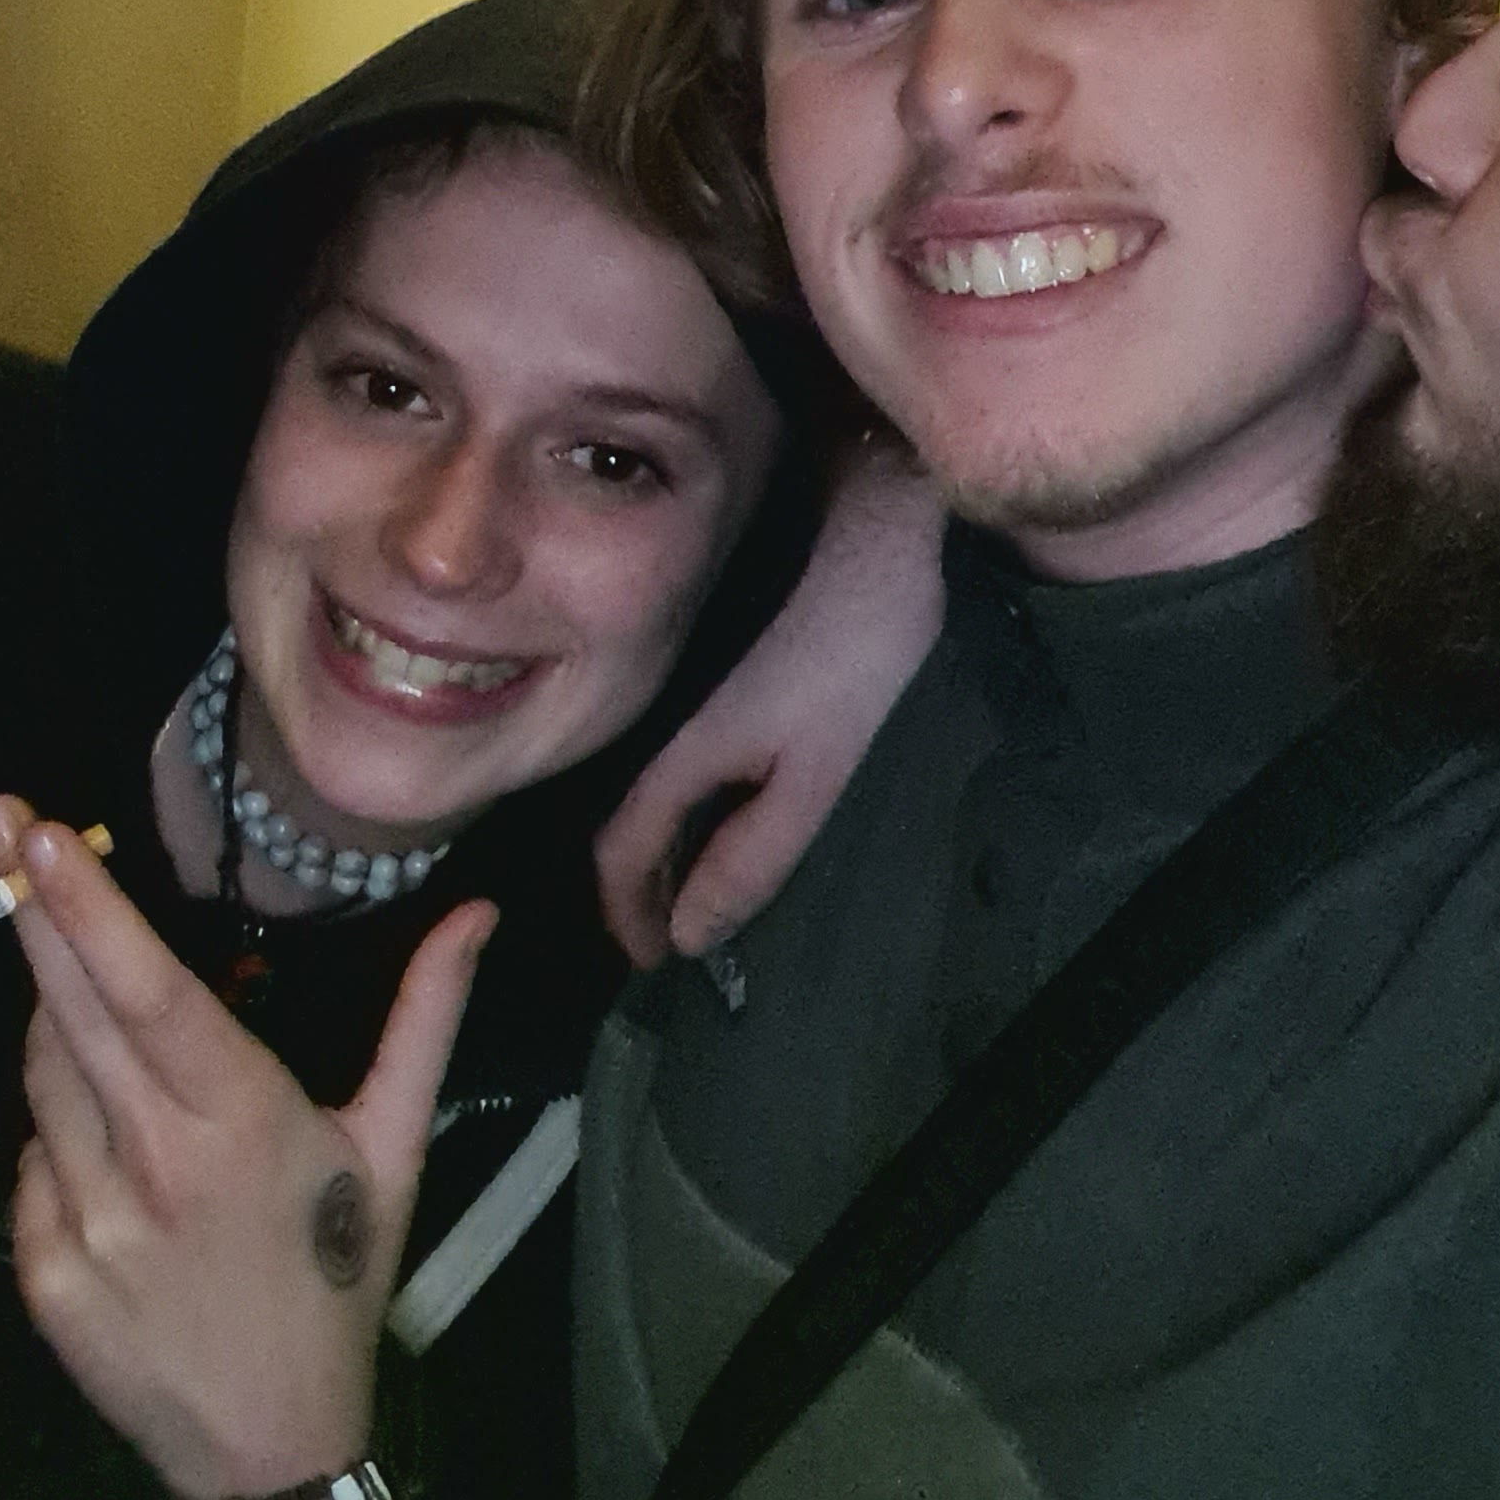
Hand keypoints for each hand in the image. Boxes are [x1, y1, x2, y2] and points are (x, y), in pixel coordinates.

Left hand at [0, 796, 494, 1499]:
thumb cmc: (338, 1274)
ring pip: (43, 1077)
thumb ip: (426, 1016)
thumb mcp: (394, 1145)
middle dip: (32, 908)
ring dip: (56, 1021)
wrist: (271, 1445)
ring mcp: (87, 1222)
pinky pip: (32, 1161)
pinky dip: (59, 1130)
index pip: (147, 991)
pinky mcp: (42, 1273)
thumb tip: (477, 910)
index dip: (88, 910)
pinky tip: (107, 1145)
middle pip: (72, 1008)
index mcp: (242, 1120)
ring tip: (93, 1006)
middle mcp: (153, 1164)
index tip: (38, 836)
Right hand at [595, 446, 946, 965]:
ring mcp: (706, 702)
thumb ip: (752, 855)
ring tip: (701, 898)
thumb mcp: (813, 773)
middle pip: (633, 824)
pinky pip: (695, 769)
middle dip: (644, 891)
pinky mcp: (739, 683)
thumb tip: (689, 934)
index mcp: (686, 754)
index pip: (623, 850)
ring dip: (670, 853)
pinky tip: (736, 823)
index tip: (650, 964)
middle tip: (674, 943)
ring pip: (663, 793)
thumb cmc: (852, 654)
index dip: (627, 913)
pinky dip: (699, 814)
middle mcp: (678, 728)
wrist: (876, 536)